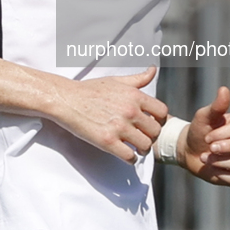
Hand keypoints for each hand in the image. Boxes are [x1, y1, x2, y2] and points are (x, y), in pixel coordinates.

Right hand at [51, 66, 167, 163]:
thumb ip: (138, 79)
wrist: (66, 99)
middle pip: (156, 131)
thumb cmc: (89, 90)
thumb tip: (153, 70)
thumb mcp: (116, 81)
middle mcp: (130, 111)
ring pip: (145, 146)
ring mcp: (119, 127)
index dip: (159, 120)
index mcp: (134, 95)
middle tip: (142, 137)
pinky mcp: (107, 142)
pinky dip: (130, 159)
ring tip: (134, 147)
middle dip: (150, 136)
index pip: (162, 112)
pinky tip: (124, 153)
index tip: (151, 123)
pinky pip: (130, 157)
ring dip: (141, 149)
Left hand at [177, 86, 229, 185]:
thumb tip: (224, 89)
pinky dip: (222, 175)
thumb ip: (216, 106)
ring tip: (204, 158)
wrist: (190, 150)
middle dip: (226, 148)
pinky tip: (212, 169)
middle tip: (208, 148)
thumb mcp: (204, 116)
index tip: (207, 137)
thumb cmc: (199, 130)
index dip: (224, 134)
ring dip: (220, 162)